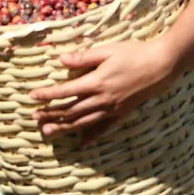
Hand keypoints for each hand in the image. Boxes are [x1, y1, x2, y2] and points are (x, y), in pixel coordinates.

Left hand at [29, 40, 178, 144]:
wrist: (161, 65)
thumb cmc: (134, 53)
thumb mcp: (107, 50)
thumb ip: (84, 57)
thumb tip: (61, 60)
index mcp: (96, 82)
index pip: (65, 91)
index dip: (47, 94)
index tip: (32, 96)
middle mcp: (102, 99)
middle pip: (70, 110)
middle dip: (50, 114)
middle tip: (34, 118)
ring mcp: (112, 109)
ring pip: (83, 122)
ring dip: (64, 128)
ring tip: (48, 132)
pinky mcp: (122, 113)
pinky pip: (104, 128)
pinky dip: (92, 136)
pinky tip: (83, 143)